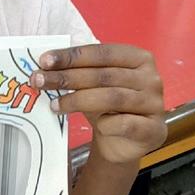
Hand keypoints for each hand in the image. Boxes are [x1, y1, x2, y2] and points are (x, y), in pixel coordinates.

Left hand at [32, 44, 166, 163]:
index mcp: (139, 58)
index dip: (72, 56)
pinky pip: (123, 123)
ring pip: (111, 98)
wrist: (125, 142)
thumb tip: (45, 64)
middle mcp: (151, 78)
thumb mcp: (94, 84)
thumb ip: (79, 71)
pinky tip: (94, 125)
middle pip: (103, 75)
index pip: (102, 52)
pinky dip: (105, 123)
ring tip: (54, 105)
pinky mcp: (153, 129)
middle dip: (67, 77)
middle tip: (39, 80)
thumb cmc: (108, 106)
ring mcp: (155, 104)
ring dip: (78, 100)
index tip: (44, 60)